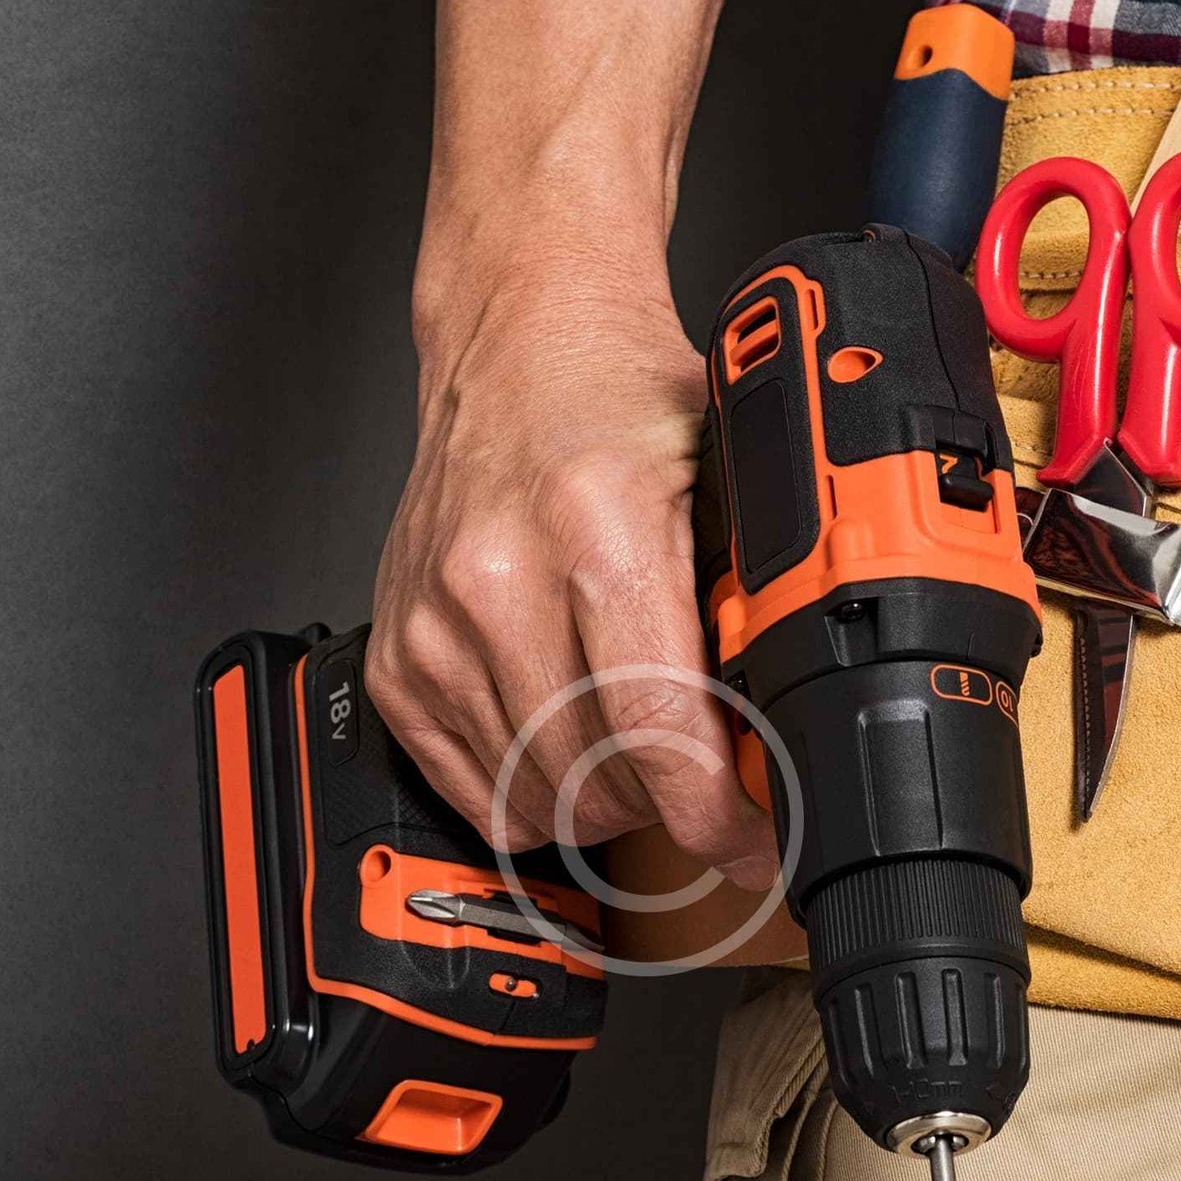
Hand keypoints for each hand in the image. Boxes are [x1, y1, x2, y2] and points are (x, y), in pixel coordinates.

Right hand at [365, 256, 776, 889]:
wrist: (514, 343)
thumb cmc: (616, 401)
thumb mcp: (725, 481)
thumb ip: (750, 607)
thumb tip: (783, 733)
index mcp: (594, 528)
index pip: (656, 731)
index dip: (718, 816)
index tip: (754, 837)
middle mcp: (495, 581)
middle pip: (594, 784)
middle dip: (667, 806)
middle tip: (703, 775)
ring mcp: (433, 626)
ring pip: (532, 802)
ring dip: (599, 802)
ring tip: (634, 747)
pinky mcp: (397, 658)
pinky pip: (470, 790)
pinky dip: (529, 792)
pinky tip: (566, 740)